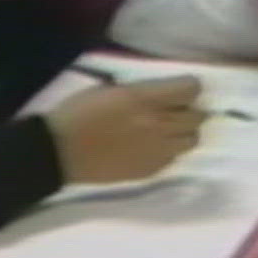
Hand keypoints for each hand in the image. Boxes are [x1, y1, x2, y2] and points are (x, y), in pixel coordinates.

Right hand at [44, 75, 208, 184]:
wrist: (60, 153)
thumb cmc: (77, 113)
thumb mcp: (108, 89)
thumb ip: (140, 91)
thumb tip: (159, 93)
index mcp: (144, 98)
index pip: (191, 89)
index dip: (188, 87)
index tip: (179, 89)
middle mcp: (157, 125)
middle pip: (197, 116)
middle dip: (189, 109)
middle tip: (175, 109)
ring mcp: (156, 151)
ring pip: (191, 140)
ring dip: (184, 132)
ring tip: (168, 130)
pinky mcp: (150, 171)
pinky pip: (174, 159)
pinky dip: (169, 151)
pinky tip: (152, 147)